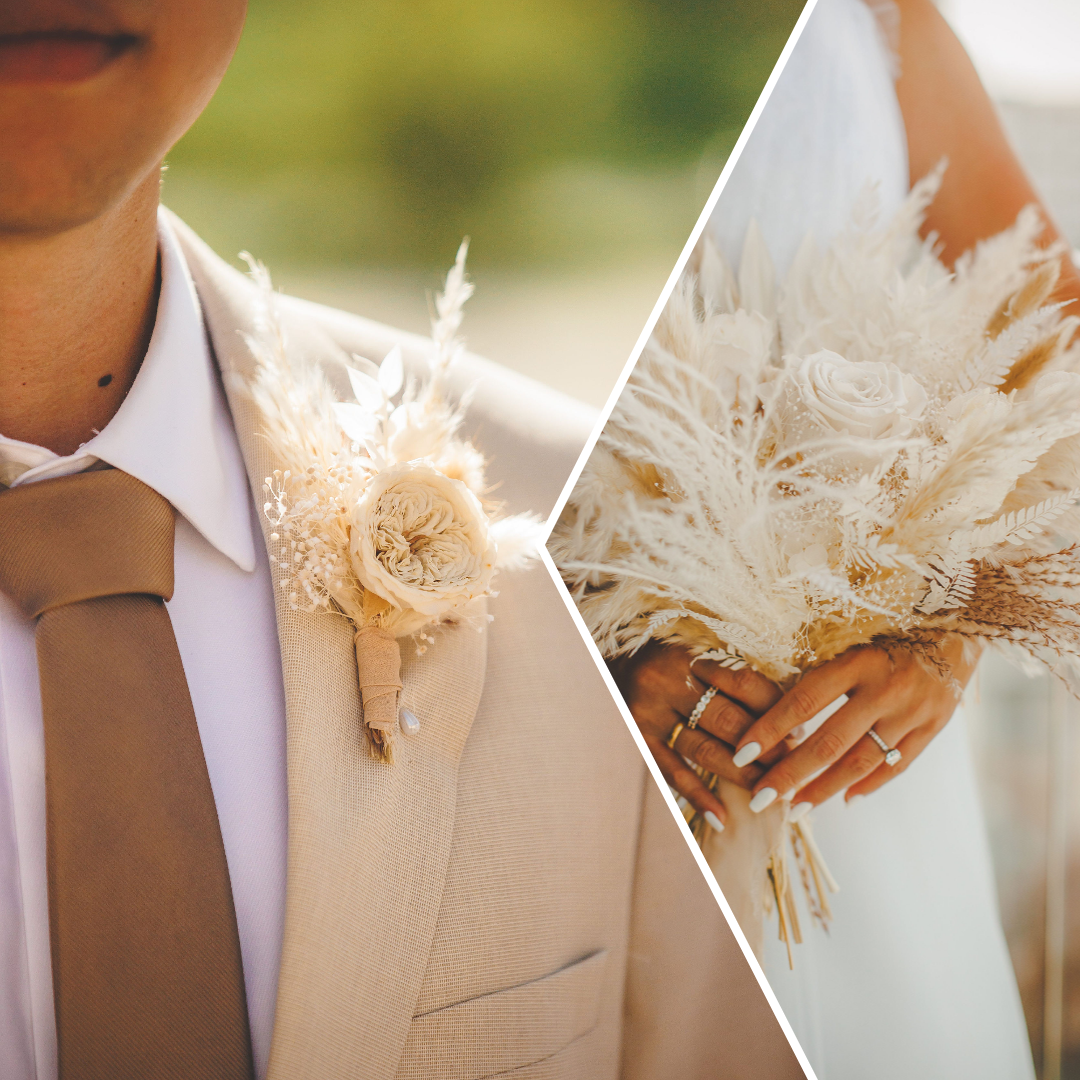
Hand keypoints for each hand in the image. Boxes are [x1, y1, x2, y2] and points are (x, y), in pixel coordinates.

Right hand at [612, 642, 782, 829]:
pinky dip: (699, 797)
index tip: (800, 733)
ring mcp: (648, 712)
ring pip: (704, 750)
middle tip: (792, 772)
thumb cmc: (664, 664)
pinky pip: (672, 772)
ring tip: (768, 797)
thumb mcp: (694, 659)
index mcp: (691, 656)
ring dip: (741, 777)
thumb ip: (731, 682)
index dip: (776, 710)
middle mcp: (668, 681)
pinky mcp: (636, 738)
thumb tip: (787, 722)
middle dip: (766, 750)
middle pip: (728, 720)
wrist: (606, 668)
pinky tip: (722, 818)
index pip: (744, 684)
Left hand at [731, 639, 976, 817]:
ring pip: (861, 762)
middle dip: (790, 774)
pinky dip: (869, 785)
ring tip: (795, 811)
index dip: (770, 729)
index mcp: (857, 661)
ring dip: (824, 790)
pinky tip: (845, 799)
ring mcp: (913, 712)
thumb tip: (776, 710)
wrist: (959, 625)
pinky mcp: (934, 727)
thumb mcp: (853, 640)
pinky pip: (897, 765)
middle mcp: (885, 689)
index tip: (742, 752)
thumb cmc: (890, 629)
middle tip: (761, 799)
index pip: (804, 701)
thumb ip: (821, 673)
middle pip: (830, 742)